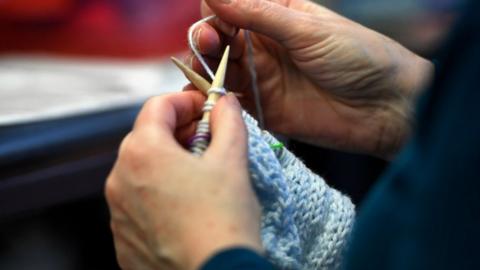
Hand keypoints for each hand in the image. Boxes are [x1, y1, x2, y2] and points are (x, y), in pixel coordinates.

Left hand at [105, 92, 262, 269]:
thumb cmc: (223, 221)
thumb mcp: (232, 160)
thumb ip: (228, 120)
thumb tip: (224, 102)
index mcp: (142, 152)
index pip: (158, 106)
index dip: (186, 101)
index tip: (207, 109)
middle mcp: (119, 178)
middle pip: (148, 137)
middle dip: (179, 132)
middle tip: (209, 141)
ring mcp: (118, 211)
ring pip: (143, 171)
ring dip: (169, 163)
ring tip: (201, 177)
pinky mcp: (124, 237)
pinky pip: (140, 202)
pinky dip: (160, 194)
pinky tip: (187, 207)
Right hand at [190, 0, 432, 158]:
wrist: (386, 107)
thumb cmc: (358, 57)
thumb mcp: (307, 29)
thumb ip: (258, 14)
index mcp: (276, 18)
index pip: (231, 10)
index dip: (215, 13)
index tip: (212, 20)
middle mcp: (264, 47)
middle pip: (219, 40)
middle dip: (206, 39)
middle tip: (207, 42)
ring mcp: (261, 79)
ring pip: (218, 70)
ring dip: (205, 67)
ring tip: (204, 68)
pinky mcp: (263, 109)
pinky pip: (230, 102)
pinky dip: (214, 98)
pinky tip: (206, 94)